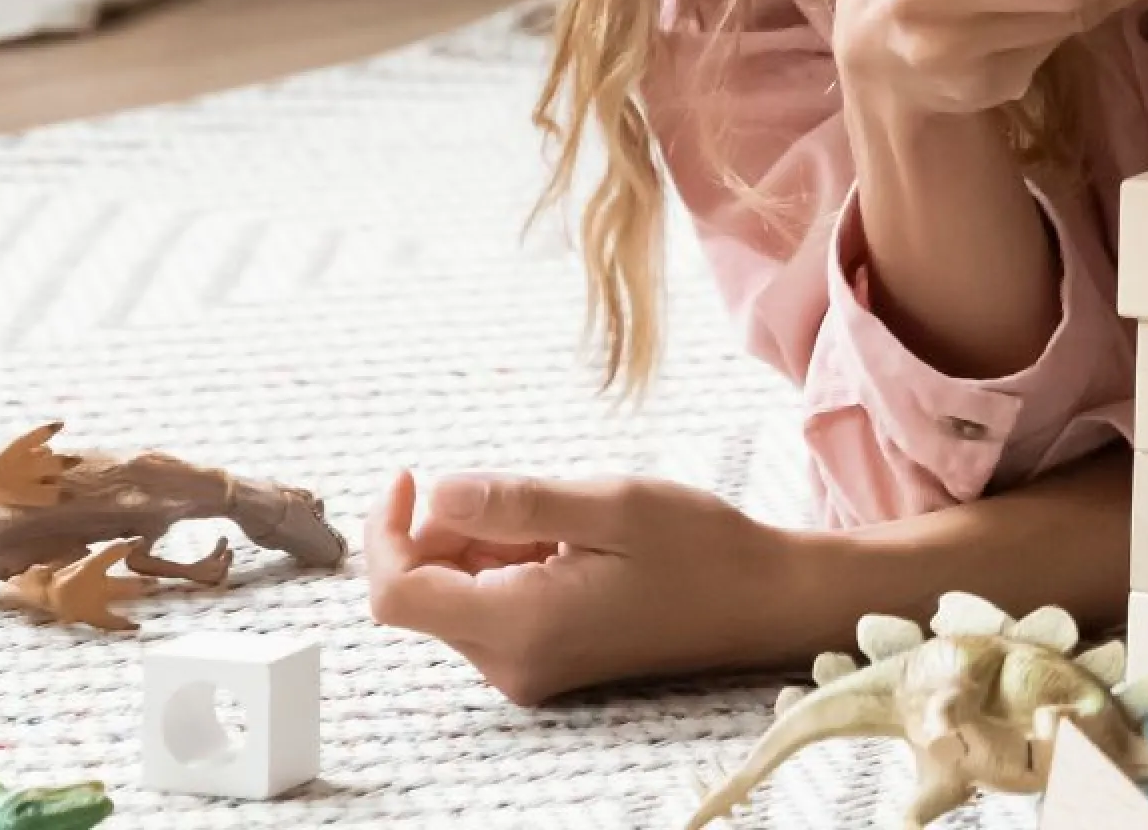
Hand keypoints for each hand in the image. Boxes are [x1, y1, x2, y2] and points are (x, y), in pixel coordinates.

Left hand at [365, 470, 816, 705]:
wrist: (760, 602)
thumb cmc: (699, 550)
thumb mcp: (611, 506)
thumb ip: (516, 504)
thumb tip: (436, 494)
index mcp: (521, 626)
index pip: (397, 594)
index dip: (387, 531)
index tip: (413, 476)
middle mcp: (511, 664)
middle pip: (424, 594)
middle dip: (450, 532)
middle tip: (525, 497)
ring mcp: (526, 670)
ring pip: (456, 598)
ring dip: (484, 548)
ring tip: (563, 525)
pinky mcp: (543, 663)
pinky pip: (490, 610)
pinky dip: (507, 567)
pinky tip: (567, 548)